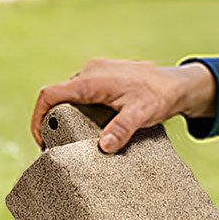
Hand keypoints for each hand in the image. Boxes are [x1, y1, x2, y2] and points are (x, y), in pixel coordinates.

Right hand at [30, 59, 216, 152]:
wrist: (180, 84)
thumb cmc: (161, 96)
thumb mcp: (142, 114)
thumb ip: (122, 129)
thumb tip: (103, 147)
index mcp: (92, 79)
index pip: (51, 94)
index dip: (38, 117)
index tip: (41, 140)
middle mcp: (90, 72)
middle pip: (58, 98)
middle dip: (53, 122)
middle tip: (58, 146)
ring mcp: (96, 73)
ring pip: (70, 97)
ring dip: (67, 117)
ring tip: (73, 140)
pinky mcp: (103, 79)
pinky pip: (83, 95)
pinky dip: (80, 111)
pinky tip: (90, 128)